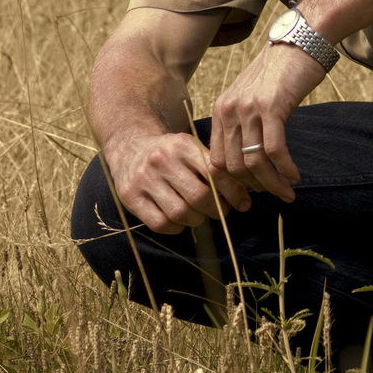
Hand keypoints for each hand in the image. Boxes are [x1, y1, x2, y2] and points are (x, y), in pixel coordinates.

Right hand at [102, 127, 251, 235]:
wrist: (129, 146)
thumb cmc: (170, 152)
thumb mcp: (191, 148)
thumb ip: (214, 167)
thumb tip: (243, 196)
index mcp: (182, 144)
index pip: (215, 172)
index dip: (234, 191)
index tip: (243, 203)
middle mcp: (161, 160)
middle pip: (199, 196)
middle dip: (216, 209)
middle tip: (222, 211)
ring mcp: (144, 179)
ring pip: (180, 213)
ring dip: (198, 220)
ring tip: (201, 216)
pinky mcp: (130, 197)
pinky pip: (161, 224)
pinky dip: (176, 228)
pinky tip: (181, 221)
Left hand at [207, 41, 328, 202]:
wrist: (298, 41)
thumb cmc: (280, 72)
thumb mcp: (251, 97)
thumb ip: (244, 125)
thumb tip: (248, 163)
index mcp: (221, 111)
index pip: (216, 161)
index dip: (231, 185)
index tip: (248, 197)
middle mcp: (229, 110)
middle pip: (233, 166)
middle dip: (254, 188)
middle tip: (273, 195)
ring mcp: (249, 108)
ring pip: (254, 162)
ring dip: (272, 183)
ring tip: (288, 191)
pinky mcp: (271, 107)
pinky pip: (274, 150)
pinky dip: (285, 169)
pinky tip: (295, 175)